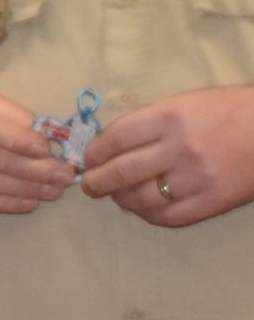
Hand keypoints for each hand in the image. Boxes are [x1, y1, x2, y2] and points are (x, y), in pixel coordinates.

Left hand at [80, 85, 253, 226]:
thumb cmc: (230, 111)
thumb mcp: (187, 103)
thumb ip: (150, 123)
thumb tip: (111, 145)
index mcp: (171, 117)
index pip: (116, 138)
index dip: (95, 153)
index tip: (89, 160)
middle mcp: (180, 148)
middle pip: (121, 172)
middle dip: (96, 182)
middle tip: (91, 185)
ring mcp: (197, 178)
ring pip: (140, 199)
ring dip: (120, 200)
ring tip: (118, 196)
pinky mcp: (213, 201)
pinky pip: (167, 216)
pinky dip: (148, 215)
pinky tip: (143, 208)